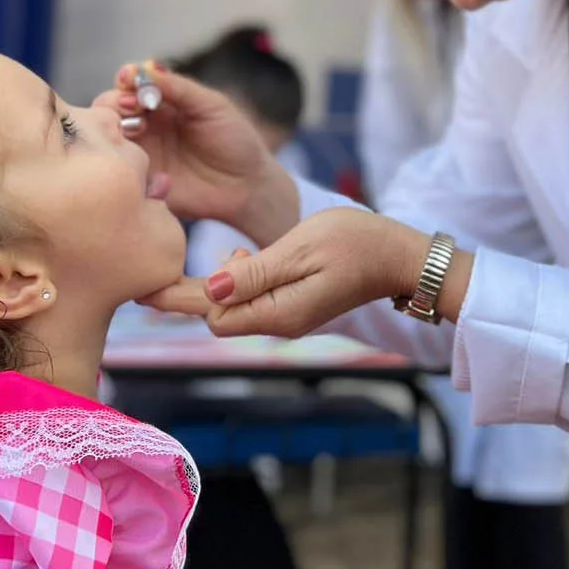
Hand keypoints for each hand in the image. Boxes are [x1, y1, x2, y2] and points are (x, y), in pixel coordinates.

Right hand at [93, 62, 297, 242]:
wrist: (247, 187)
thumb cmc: (235, 141)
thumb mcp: (212, 106)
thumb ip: (179, 88)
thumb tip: (146, 69)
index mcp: (163, 102)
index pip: (132, 83)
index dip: (127, 78)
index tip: (129, 79)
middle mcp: (146, 125)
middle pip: (112, 106)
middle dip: (115, 101)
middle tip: (131, 106)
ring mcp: (141, 152)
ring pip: (109, 135)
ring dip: (112, 127)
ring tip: (134, 129)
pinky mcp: (141, 179)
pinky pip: (118, 168)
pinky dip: (117, 159)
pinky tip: (132, 158)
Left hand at [197, 209, 432, 337]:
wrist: (399, 256)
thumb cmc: (356, 243)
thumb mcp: (301, 249)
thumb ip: (254, 273)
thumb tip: (208, 290)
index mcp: (279, 314)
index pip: (214, 317)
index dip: (190, 295)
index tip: (168, 276)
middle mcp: (280, 325)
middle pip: (220, 317)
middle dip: (209, 288)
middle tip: (236, 250)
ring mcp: (288, 319)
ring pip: (236, 309)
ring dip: (229, 282)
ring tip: (248, 251)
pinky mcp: (295, 308)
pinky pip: (254, 303)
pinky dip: (244, 282)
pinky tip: (256, 259)